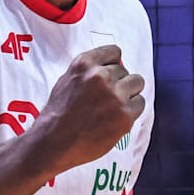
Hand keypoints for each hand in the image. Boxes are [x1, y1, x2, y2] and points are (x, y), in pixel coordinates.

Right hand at [30, 45, 144, 173]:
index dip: (114, 64)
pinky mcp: (124, 115)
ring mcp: (114, 96)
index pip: (114, 52)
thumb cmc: (57, 114)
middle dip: (120, 83)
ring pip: (137, 83)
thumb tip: (111, 67)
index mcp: (84, 64)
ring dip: (129, 94)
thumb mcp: (66, 80)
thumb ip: (89, 72)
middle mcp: (101, 76)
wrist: (54, 142)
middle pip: (126, 71)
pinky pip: (139, 104)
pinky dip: (131, 111)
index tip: (112, 75)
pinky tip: (116, 119)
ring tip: (115, 107)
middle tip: (108, 99)